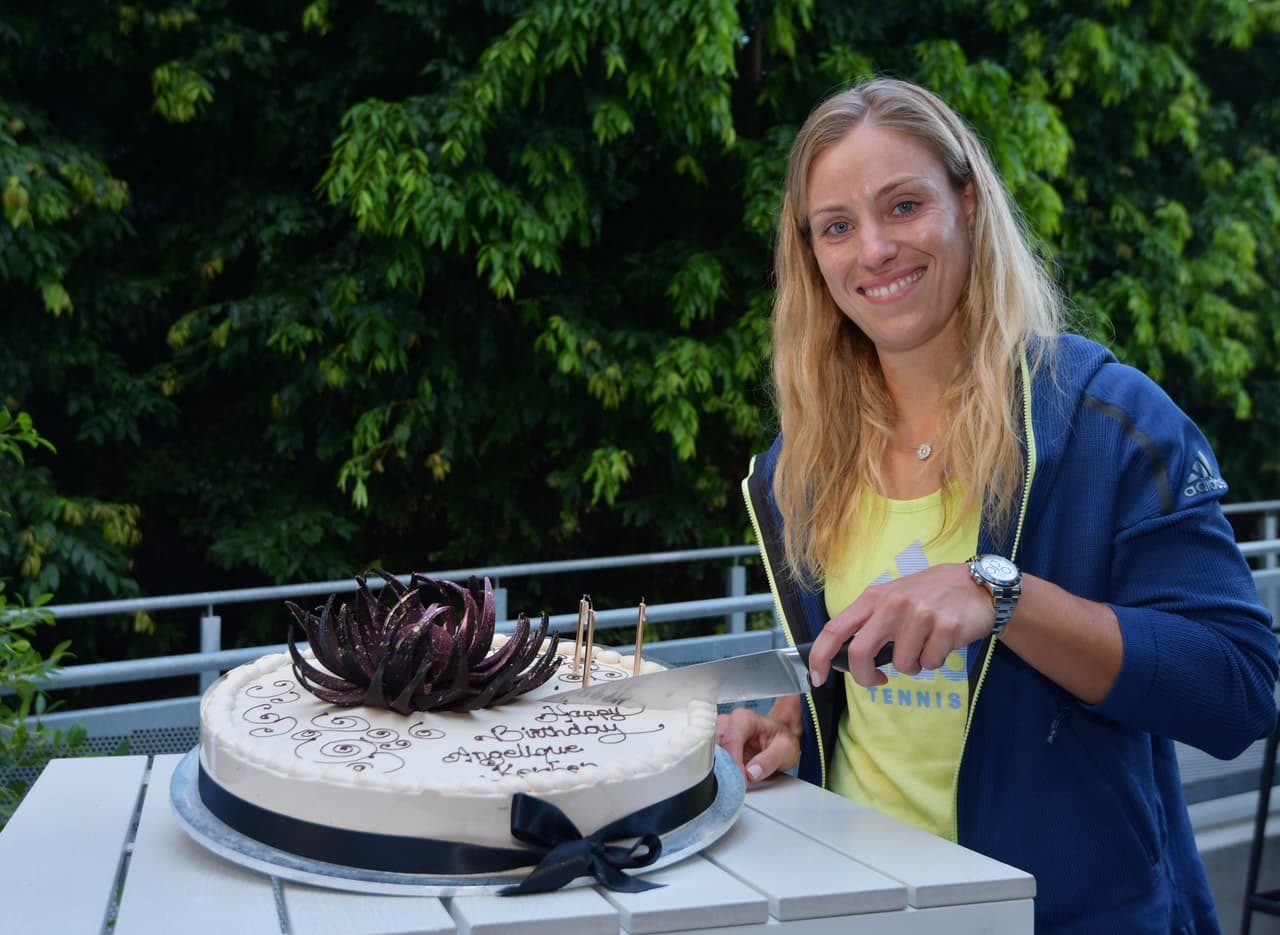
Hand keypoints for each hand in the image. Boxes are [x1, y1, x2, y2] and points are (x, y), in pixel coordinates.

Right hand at [715, 696, 802, 782]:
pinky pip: (711, 760)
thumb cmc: (780, 738)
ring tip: (732, 783)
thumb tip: (751, 773)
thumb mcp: (785, 749)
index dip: (734, 764)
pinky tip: (728, 779)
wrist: (778, 737)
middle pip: (715, 747)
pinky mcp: (716, 745)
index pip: (730, 741)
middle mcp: (728, 723)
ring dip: (720, 771)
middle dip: (724, 768)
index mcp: (744, 719)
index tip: (742, 781)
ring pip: (710, 754)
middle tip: (735, 785)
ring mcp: (719, 734)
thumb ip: (769, 760)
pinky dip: (719, 771)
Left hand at [808, 562, 994, 687]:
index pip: (834, 629)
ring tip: (923, 645)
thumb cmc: (928, 595)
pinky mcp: (945, 628)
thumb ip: (868, 623)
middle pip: (861, 654)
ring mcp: (919, 615)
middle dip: (865, 677)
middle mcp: (892, 604)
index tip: (816, 677)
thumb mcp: (892, 598)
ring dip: (912, 665)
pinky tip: (941, 642)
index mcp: (873, 597)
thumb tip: (843, 658)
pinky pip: (930, 663)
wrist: (975, 584)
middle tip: (877, 680)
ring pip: (902, 665)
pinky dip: (934, 661)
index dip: (820, 656)